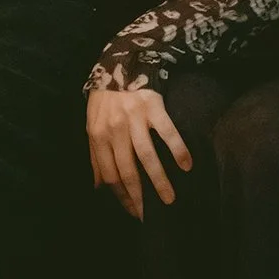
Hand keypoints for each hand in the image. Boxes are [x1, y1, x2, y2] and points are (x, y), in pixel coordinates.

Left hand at [86, 83, 193, 215]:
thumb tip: (98, 186)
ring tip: (169, 199)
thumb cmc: (106, 100)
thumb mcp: (92, 125)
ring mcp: (134, 118)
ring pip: (147, 156)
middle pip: (128, 170)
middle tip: (151, 215)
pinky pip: (167, 132)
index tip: (133, 211)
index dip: (121, 196)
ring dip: (159, 180)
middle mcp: (114, 129)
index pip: (109, 174)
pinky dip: (177, 149)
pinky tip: (186, 165)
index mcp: (98, 136)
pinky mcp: (153, 106)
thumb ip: (96, 155)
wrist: (121, 63)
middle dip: (139, 195)